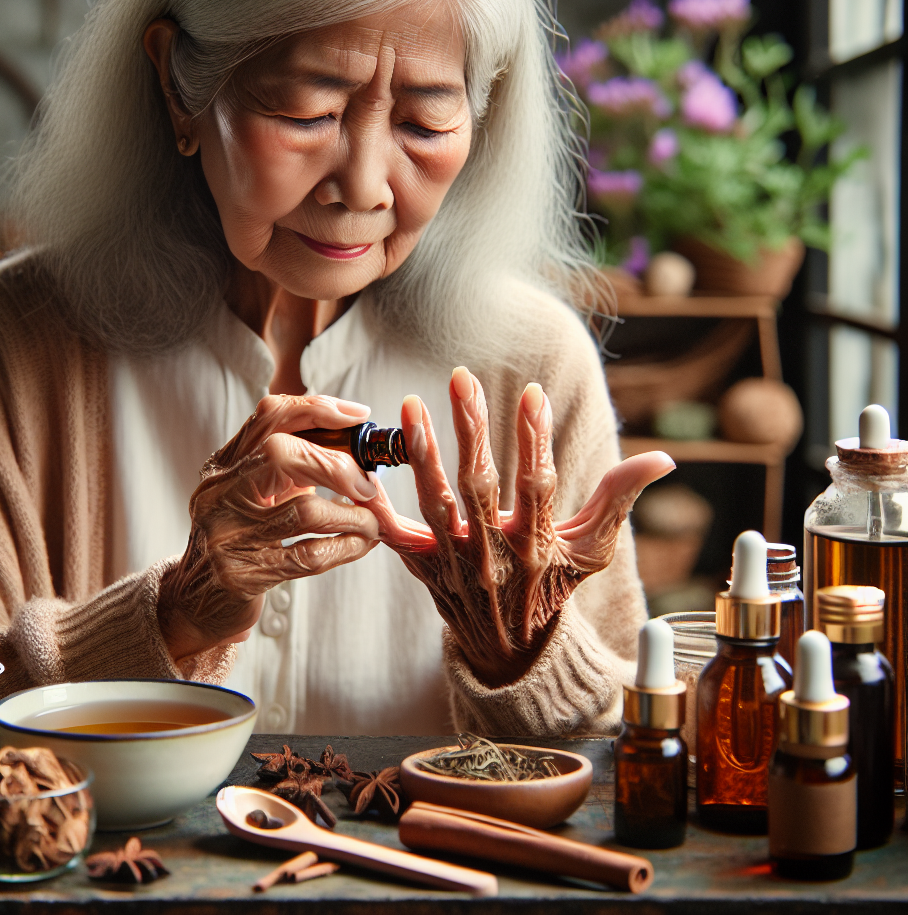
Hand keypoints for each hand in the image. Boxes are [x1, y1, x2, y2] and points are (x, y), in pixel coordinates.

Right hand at [158, 394, 381, 661]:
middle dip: (337, 466)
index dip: (317, 409)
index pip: (269, 416)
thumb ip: (291, 467)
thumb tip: (355, 450)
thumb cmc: (238, 539)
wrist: (196, 600)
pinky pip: (307, 556)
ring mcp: (226, 534)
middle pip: (282, 454)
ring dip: (352, 516)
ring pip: (304, 511)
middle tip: (368, 485)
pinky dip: (345, 547)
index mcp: (223, 465)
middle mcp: (218, 493)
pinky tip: (361, 545)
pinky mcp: (241, 575)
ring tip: (372, 521)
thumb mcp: (254, 493)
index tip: (358, 415)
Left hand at [368, 367, 673, 686]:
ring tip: (411, 404)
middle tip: (461, 378)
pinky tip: (365, 465)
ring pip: (434, 503)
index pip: (538, 485)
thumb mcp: (592, 549)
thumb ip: (619, 498)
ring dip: (422, 453)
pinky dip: (377, 506)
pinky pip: (394, 536)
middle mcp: (493, 553)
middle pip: (479, 486)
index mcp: (537, 544)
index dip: (536, 439)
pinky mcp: (423, 566)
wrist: (508, 650)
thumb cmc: (553, 586)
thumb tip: (664, 458)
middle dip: (471, 430)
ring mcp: (453, 561)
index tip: (533, 393)